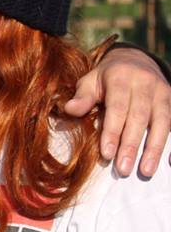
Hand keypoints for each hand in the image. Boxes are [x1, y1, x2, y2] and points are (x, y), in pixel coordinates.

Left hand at [64, 47, 170, 176]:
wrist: (135, 60)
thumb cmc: (107, 77)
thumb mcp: (90, 81)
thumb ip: (83, 96)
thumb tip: (69, 109)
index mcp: (121, 78)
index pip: (116, 108)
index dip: (112, 131)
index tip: (106, 154)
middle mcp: (145, 84)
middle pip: (138, 118)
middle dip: (131, 145)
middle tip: (122, 169)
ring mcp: (163, 93)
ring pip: (161, 122)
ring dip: (154, 149)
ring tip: (145, 171)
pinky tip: (169, 161)